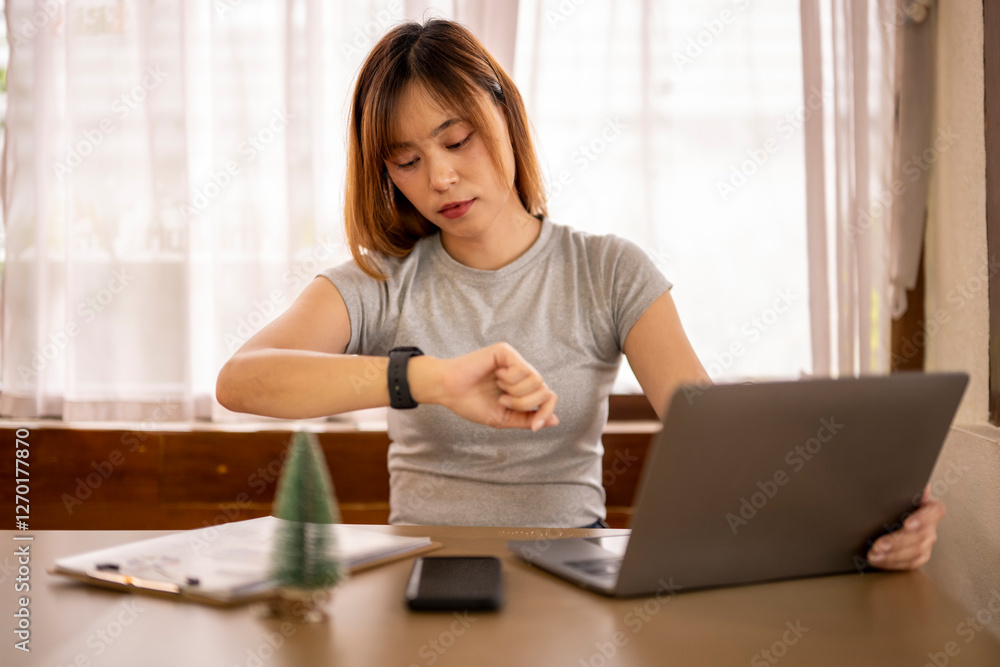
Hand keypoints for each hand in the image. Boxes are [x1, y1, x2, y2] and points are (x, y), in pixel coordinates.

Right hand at [411, 342, 558, 430]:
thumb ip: (527, 419)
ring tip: (499, 390)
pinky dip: (511, 379)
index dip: (545, 413)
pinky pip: (523, 367)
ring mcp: (514, 360)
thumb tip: (555, 420)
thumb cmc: (470, 403)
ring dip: (517, 393)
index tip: (534, 427)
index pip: (548, 397)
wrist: (448, 392)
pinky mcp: (505, 351)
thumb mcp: (503, 418)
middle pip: (545, 390)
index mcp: (522, 388)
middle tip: (503, 402)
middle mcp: (521, 372)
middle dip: (525, 404)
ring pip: (537, 380)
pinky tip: (497, 376)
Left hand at [866, 485, 944, 569]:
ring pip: (916, 552)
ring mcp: (926, 543)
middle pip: (921, 536)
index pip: (934, 512)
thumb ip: (906, 486)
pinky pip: (909, 564)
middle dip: (898, 542)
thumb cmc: (894, 499)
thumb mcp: (898, 489)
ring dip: (893, 555)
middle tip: (879, 544)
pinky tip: (879, 561)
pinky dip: (892, 563)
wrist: (889, 511)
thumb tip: (916, 483)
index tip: (907, 523)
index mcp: (929, 507)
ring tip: (874, 554)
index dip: (922, 518)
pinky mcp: (918, 556)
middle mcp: (930, 527)